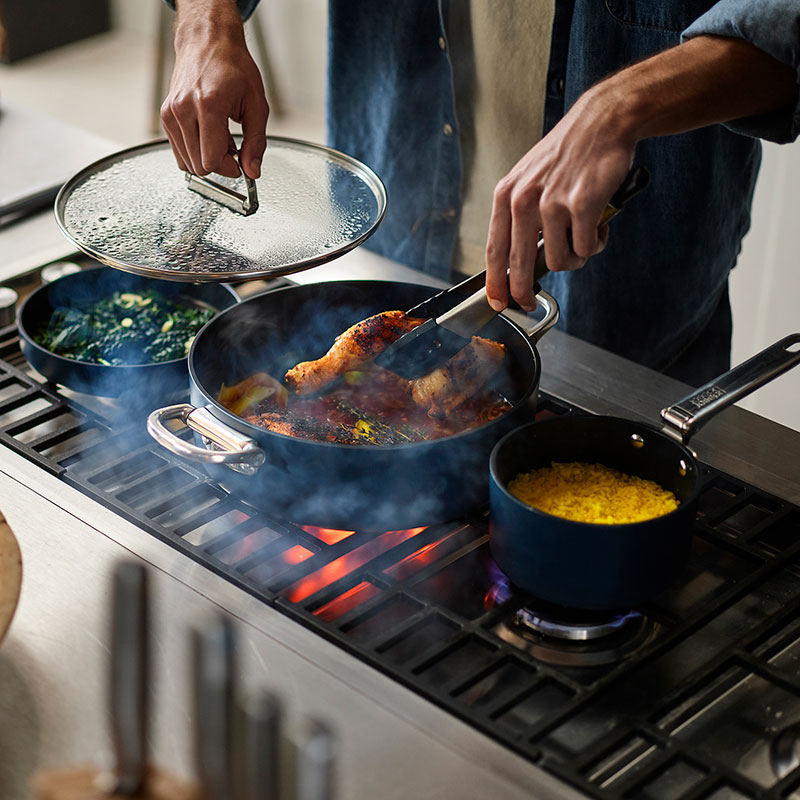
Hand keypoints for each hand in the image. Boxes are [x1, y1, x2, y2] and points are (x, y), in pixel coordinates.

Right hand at [160, 1, 267, 179]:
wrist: (208, 41)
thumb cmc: (233, 66)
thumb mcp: (256, 105)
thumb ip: (256, 142)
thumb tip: (252, 171)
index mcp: (208, 105)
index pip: (211, 161)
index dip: (229, 168)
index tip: (239, 162)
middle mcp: (184, 109)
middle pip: (199, 165)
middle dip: (219, 163)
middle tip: (232, 147)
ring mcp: (171, 112)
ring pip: (187, 162)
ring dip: (206, 157)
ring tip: (221, 138)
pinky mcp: (165, 115)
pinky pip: (179, 151)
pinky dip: (195, 150)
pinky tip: (208, 135)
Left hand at [485, 88, 633, 311]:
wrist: (602, 122)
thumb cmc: (567, 155)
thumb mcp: (528, 180)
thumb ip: (518, 216)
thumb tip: (515, 262)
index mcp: (506, 195)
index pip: (494, 250)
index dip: (494, 282)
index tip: (496, 301)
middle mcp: (524, 200)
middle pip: (518, 266)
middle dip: (522, 292)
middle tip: (529, 303)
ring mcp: (552, 203)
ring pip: (558, 261)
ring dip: (573, 259)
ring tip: (583, 239)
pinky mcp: (582, 205)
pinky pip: (584, 248)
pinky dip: (594, 245)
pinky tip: (598, 228)